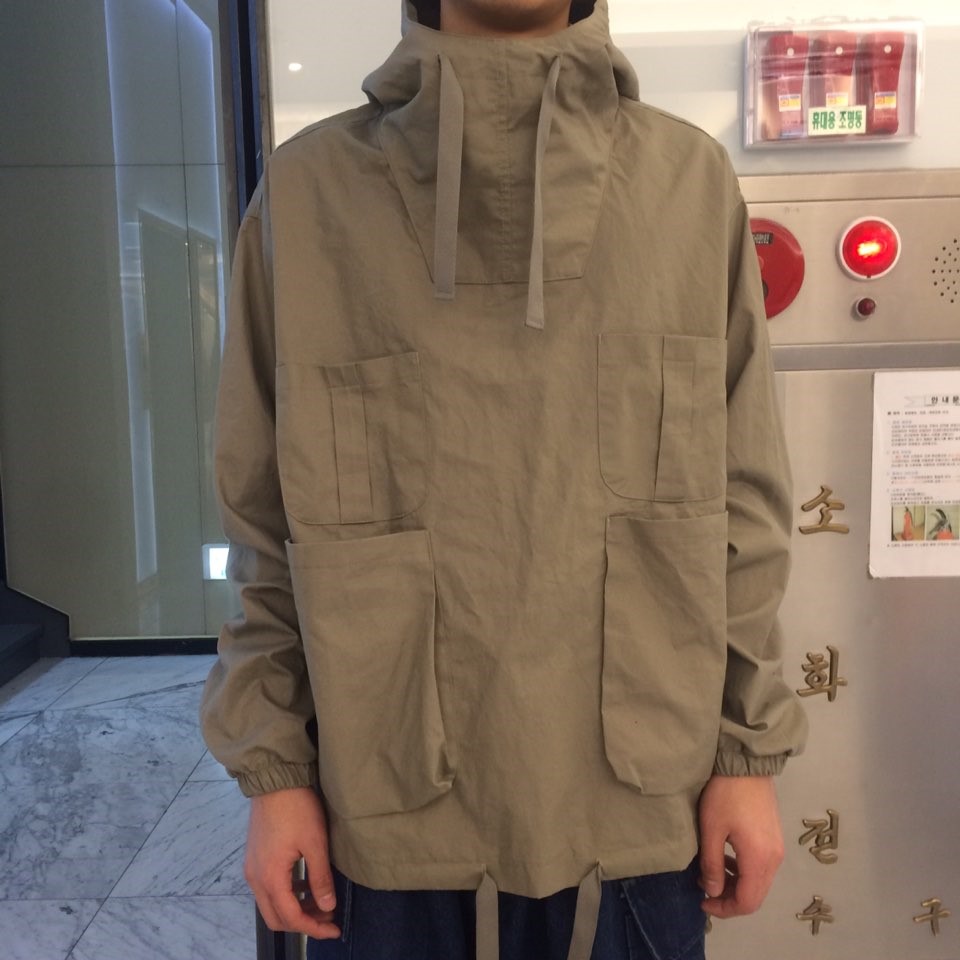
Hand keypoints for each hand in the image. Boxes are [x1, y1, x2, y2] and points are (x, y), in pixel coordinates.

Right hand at [245, 786, 340, 938]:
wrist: (275, 780)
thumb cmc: (297, 808)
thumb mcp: (315, 843)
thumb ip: (320, 878)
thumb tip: (327, 906)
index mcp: (270, 878)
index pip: (291, 918)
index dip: (314, 928)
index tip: (334, 930)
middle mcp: (255, 878)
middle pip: (276, 917)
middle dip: (303, 922)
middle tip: (328, 917)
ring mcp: (252, 868)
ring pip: (272, 904)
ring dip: (295, 908)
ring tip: (322, 901)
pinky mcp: (255, 858)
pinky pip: (269, 887)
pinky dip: (287, 893)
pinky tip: (307, 884)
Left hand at [698, 775, 783, 918]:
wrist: (746, 764)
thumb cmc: (725, 795)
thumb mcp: (711, 829)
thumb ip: (713, 864)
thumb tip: (713, 891)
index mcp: (759, 859)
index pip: (747, 902)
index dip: (724, 909)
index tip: (703, 902)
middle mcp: (774, 859)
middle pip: (756, 895)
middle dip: (730, 899)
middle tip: (706, 891)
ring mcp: (777, 848)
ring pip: (759, 882)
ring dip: (736, 884)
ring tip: (710, 873)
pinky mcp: (774, 837)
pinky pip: (761, 866)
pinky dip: (744, 871)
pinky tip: (726, 859)